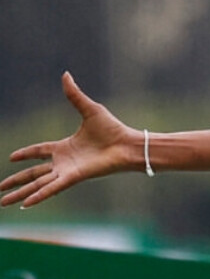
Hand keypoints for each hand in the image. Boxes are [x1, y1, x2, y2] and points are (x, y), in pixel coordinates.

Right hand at [2, 73, 137, 208]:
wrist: (128, 144)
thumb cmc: (114, 129)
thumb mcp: (90, 110)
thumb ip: (74, 95)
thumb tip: (65, 74)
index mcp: (65, 147)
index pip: (39, 151)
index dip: (26, 154)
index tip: (12, 157)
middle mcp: (64, 161)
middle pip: (33, 173)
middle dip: (15, 181)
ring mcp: (67, 171)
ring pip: (37, 184)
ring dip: (20, 193)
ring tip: (3, 203)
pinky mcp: (73, 177)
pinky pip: (51, 188)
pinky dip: (38, 195)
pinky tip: (25, 204)